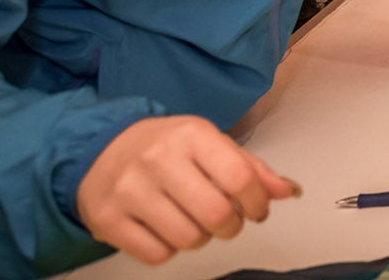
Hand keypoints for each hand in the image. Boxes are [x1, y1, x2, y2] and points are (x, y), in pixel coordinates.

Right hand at [76, 116, 298, 263]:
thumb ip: (251, 168)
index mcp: (191, 135)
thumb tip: (288, 191)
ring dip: (202, 239)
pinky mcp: (107, 219)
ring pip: (188, 238)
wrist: (100, 149)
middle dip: (232, 227)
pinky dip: (170, 249)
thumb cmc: (165, 147)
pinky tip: (167, 229)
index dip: (257, 202)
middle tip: (228, 222)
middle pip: (216, 215)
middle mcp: (158, 159)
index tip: (257, 209)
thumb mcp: (210, 144)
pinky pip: (156, 254)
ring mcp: (129, 191)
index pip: (240, 178)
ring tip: (196, 222)